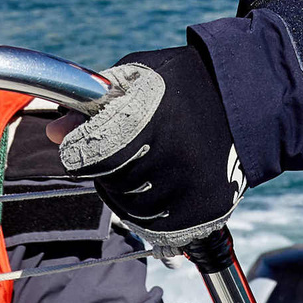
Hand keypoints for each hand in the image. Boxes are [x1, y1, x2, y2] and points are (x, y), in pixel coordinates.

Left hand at [54, 47, 244, 245]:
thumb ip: (93, 104)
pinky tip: (168, 183)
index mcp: (146, 120)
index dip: (85, 148)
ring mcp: (188, 190)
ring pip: (130, 210)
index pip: (87, 157)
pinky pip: (159, 227)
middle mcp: (169, 160)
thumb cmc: (185, 82)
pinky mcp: (204, 212)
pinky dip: (155, 212)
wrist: (249, 101)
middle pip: (109, 184)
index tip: (97, 139)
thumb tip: (53, 133)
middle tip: (135, 147)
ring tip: (155, 162)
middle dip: (111, 169)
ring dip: (131, 192)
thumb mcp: (136, 75)